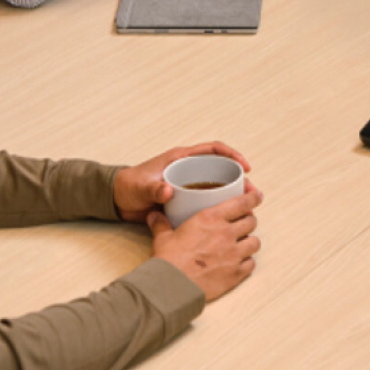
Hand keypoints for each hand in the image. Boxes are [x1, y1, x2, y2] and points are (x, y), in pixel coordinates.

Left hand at [112, 141, 250, 222]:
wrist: (117, 201)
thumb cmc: (128, 186)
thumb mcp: (140, 187)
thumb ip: (153, 189)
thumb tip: (168, 192)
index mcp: (181, 158)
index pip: (213, 150)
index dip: (231, 155)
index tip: (245, 166)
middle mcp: (188, 169)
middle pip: (220, 170)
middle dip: (239, 180)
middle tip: (252, 194)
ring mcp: (188, 185)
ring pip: (217, 187)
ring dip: (233, 196)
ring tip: (247, 209)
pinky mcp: (186, 199)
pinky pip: (207, 201)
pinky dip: (219, 208)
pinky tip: (228, 219)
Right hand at [148, 183, 262, 301]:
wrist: (174, 286)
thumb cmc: (168, 260)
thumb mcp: (163, 238)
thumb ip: (161, 224)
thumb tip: (154, 216)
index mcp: (210, 218)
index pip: (241, 203)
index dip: (252, 198)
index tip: (257, 196)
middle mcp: (226, 233)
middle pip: (251, 221)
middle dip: (248, 221)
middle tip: (242, 224)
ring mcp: (234, 254)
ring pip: (255, 242)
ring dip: (249, 241)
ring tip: (241, 244)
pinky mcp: (236, 273)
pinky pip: (251, 264)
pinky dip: (247, 262)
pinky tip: (239, 263)